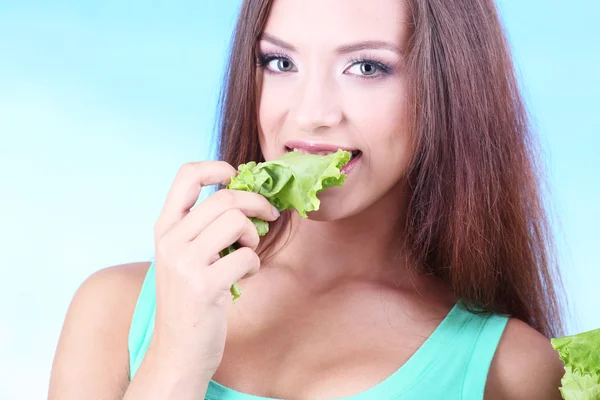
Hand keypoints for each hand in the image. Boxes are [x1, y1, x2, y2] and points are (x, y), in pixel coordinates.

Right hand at [150, 161, 279, 380]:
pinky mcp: (204, 287)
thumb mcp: (185, 256)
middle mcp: (170, 241)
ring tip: (247, 251)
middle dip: (257, 203)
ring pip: (236, 221)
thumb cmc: (190, 299)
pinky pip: (246, 257)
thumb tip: (247, 197)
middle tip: (269, 215)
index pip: (185, 175)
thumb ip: (204, 227)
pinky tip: (244, 276)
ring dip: (253, 235)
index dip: (216, 167)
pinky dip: (254, 264)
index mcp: (164, 228)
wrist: (178, 351)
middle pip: (225, 198)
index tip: (236, 176)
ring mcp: (184, 264)